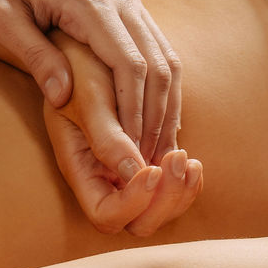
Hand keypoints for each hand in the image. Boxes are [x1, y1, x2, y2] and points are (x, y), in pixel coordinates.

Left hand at [0, 0, 181, 167]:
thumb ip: (33, 53)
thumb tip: (61, 97)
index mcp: (91, 4)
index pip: (129, 65)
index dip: (134, 111)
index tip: (130, 149)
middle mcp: (121, 2)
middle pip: (158, 67)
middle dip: (157, 118)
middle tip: (150, 164)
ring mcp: (130, 4)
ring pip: (167, 61)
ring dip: (166, 107)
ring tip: (158, 152)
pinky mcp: (130, 10)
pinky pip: (159, 53)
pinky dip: (162, 90)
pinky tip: (155, 122)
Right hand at [42, 30, 200, 234]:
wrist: (81, 45)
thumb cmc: (76, 66)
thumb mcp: (86, 96)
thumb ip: (106, 137)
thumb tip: (136, 172)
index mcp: (79, 169)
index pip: (107, 214)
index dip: (133, 202)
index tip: (151, 169)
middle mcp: (102, 178)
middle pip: (138, 221)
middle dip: (164, 200)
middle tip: (179, 162)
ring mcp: (124, 171)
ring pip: (158, 207)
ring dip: (179, 191)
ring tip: (188, 160)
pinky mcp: (145, 155)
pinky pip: (169, 185)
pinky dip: (184, 179)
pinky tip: (190, 158)